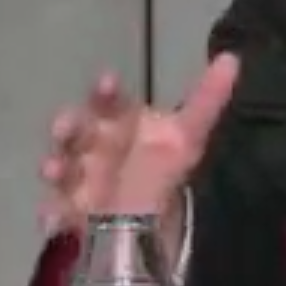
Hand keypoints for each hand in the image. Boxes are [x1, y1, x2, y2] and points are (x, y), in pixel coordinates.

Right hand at [38, 52, 240, 237]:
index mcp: (120, 124)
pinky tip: (55, 218)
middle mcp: (94, 146)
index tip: (106, 81)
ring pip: (61, 167)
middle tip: (64, 127)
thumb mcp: (187, 140)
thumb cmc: (161, 172)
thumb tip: (232, 58)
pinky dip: (53, 214)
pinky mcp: (65, 212)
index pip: (110, 101)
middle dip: (68, 125)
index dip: (106, 91)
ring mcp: (76, 179)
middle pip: (77, 130)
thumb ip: (206, 100)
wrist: (143, 227)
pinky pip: (55, 212)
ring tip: (54, 169)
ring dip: (55, 166)